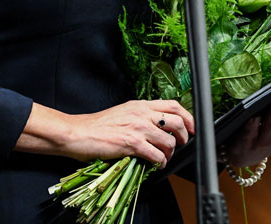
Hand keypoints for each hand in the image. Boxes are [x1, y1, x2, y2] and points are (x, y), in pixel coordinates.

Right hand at [17, 98, 194, 168]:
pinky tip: (155, 165)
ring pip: (169, 139)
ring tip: (165, 158)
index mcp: (139, 105)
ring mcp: (137, 127)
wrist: (78, 133)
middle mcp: (141, 113)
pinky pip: (157, 154)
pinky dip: (160, 162)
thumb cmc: (97, 127)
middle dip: (185, 135)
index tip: (191, 128)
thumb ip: (140, 116)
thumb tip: (157, 128)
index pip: (173, 104)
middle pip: (177, 120)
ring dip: (171, 152)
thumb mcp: (122, 113)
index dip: (187, 117)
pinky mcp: (131, 143)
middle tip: (183, 145)